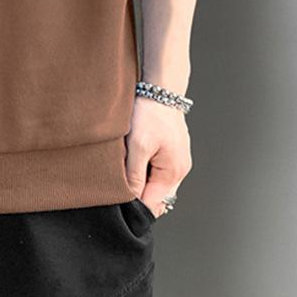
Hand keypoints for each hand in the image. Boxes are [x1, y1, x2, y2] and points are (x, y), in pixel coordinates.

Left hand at [125, 96, 191, 217]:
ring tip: (126, 168)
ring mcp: (178, 163)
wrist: (161, 89)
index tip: (116, 201)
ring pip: (156, 185)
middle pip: (156, 197)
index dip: (134, 206)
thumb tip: (130, 199)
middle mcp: (180, 171)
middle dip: (138, 195)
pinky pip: (158, 172)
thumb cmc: (151, 114)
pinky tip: (134, 159)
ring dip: (141, 182)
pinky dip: (146, 170)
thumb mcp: (137, 145)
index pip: (153, 205)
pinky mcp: (172, 154)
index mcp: (173, 173)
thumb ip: (134, 175)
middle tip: (118, 185)